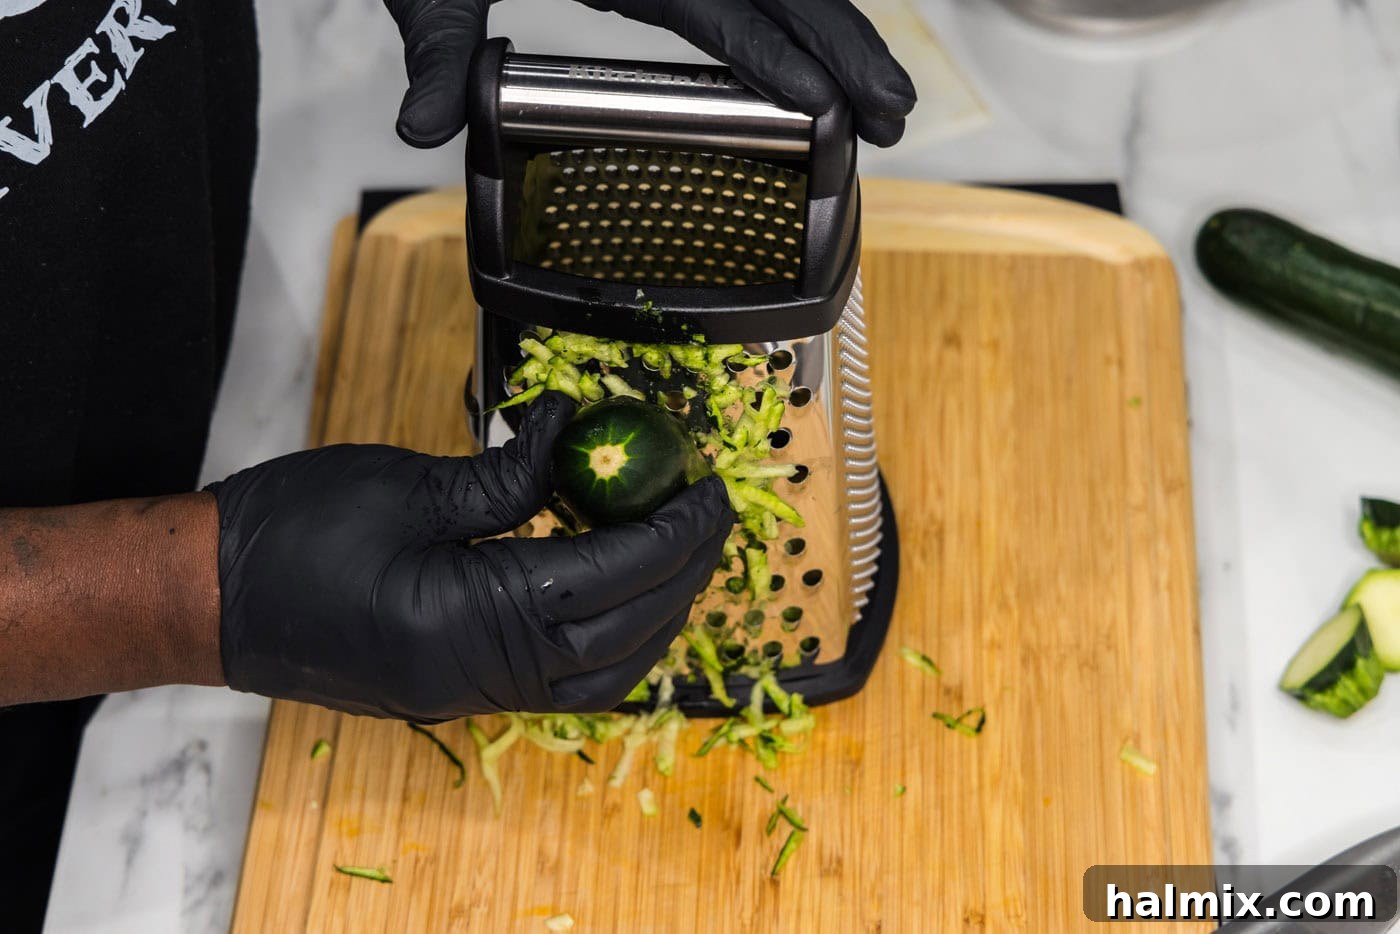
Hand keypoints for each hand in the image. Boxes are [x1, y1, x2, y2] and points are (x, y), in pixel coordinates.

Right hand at [207, 392, 733, 720]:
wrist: (211, 599)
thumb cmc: (291, 534)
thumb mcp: (410, 485)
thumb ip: (510, 476)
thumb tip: (577, 439)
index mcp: (467, 624)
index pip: (606, 580)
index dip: (669, 533)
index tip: (709, 490)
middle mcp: (480, 677)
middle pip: (621, 637)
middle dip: (680, 574)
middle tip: (711, 513)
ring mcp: (473, 693)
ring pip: (603, 673)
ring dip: (655, 614)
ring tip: (681, 549)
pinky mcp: (465, 689)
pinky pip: (567, 680)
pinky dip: (613, 637)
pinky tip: (625, 587)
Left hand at [384, 0, 916, 147]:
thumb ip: (444, 48)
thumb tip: (420, 129)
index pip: (728, 11)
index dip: (782, 61)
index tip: (831, 109)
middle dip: (847, 53)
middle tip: (896, 117)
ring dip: (843, 41)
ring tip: (890, 103)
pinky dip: (801, 24)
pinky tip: (835, 59)